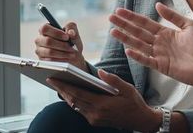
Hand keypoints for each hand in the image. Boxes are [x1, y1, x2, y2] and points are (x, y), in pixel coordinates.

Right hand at [34, 22, 86, 71]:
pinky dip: (60, 58)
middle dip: (62, 45)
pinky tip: (67, 58)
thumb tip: (70, 32)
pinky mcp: (42, 59)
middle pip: (47, 41)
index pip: (45, 28)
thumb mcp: (74, 33)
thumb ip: (72, 28)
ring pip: (49, 51)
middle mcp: (40, 39)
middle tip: (71, 47)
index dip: (56, 33)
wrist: (73, 55)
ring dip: (63, 53)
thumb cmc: (72, 43)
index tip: (67, 37)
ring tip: (72, 53)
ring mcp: (39, 50)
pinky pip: (50, 60)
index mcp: (46, 30)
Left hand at [47, 69, 162, 131]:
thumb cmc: (135, 103)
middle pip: (73, 100)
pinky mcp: (94, 121)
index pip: (78, 93)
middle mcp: (95, 113)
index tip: (54, 78)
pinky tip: (72, 94)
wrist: (140, 120)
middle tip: (52, 79)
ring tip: (59, 85)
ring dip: (67, 95)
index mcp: (102, 104)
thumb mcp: (128, 88)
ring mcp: (94, 119)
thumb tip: (100, 71)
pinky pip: (80, 110)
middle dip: (62, 89)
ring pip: (75, 106)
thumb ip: (113, 80)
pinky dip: (74, 101)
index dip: (64, 86)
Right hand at [109, 3, 192, 99]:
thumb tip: (157, 4)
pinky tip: (128, 50)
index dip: (132, 17)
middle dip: (125, 25)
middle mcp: (161, 43)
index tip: (120, 10)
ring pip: (139, 45)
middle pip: (139, 32)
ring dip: (126, 38)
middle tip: (111, 17)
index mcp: (167, 32)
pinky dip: (138, 56)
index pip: (145, 23)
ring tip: (113, 31)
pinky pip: (147, 60)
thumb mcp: (190, 25)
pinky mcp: (162, 67)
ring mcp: (160, 55)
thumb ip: (173, 16)